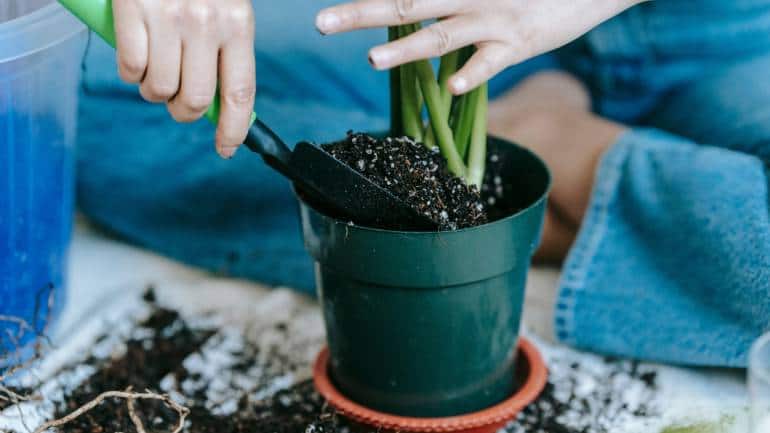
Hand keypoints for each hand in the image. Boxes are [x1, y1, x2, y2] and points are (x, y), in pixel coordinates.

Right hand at [113, 0, 255, 157]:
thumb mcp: (226, 7)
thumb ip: (225, 49)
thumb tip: (221, 103)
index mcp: (238, 24)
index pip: (241, 92)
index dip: (235, 128)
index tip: (226, 149)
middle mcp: (206, 23)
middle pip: (196, 99)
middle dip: (184, 111)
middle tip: (177, 102)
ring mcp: (169, 17)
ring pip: (159, 89)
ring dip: (153, 92)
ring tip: (154, 71)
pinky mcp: (133, 10)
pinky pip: (129, 68)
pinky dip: (129, 73)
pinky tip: (134, 55)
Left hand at [316, 0, 642, 93]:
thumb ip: (448, 1)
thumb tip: (413, 12)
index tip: (330, 8)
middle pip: (407, 3)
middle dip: (361, 13)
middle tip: (320, 23)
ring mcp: (494, 20)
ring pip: (443, 35)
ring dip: (406, 49)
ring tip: (371, 60)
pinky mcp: (520, 45)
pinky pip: (491, 63)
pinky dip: (472, 75)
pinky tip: (452, 88)